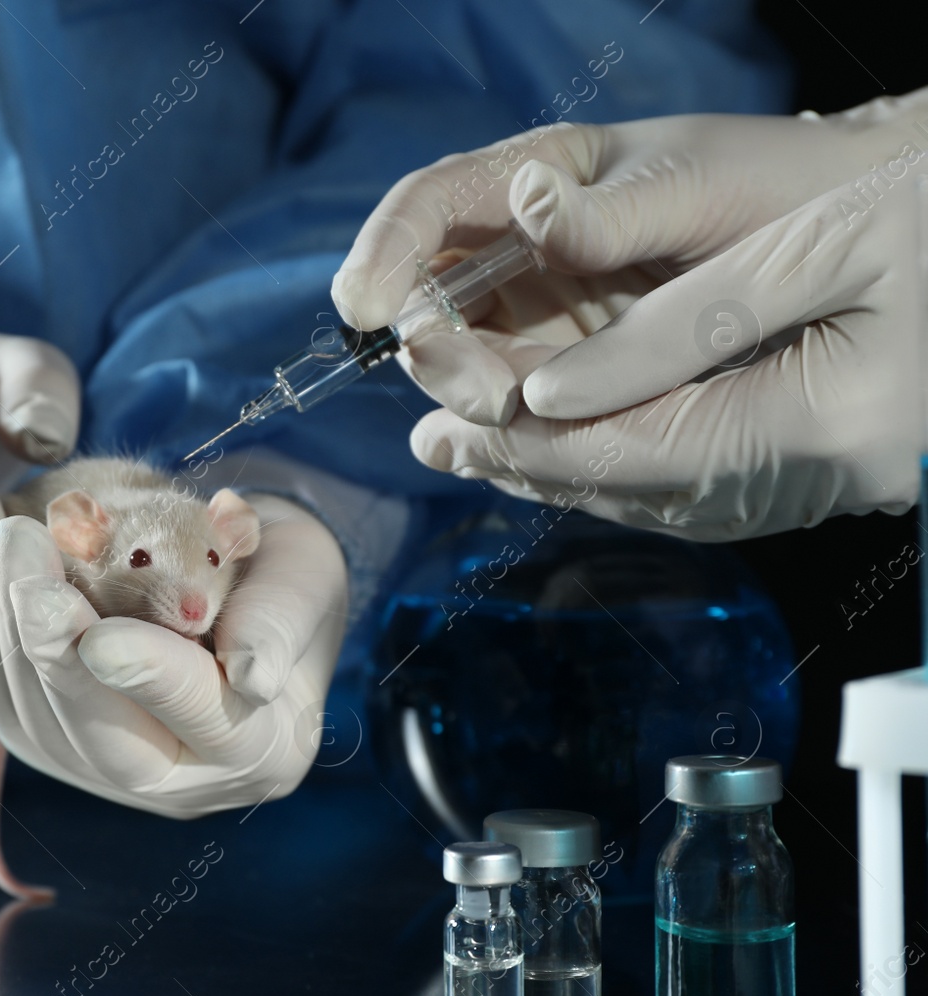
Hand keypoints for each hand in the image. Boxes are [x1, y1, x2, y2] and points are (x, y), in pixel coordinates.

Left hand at [0, 495, 346, 817]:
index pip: (205, 718)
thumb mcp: (305, 576)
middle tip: (30, 576)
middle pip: (110, 743)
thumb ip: (280, 621)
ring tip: (12, 540)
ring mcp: (115, 774)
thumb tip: (252, 677)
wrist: (238, 578)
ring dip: (14, 633)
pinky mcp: (58, 750)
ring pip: (44, 726)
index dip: (150, 676)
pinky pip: (10, 706)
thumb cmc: (279, 570)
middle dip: (59, 657)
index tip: (100, 636)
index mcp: (266, 750)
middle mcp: (190, 784)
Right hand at [331, 96, 927, 425]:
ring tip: (502, 418)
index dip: (386, 251)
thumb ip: (608, 209)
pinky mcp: (567, 379)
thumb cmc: (768, 186)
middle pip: (433, 299)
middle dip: (436, 346)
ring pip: (464, 362)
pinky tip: (501, 451)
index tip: (363, 302)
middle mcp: (519, 252)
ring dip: (468, 396)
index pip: (431, 207)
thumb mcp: (692, 185)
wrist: (836, 243)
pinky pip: (515, 409)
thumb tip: (526, 205)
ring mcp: (540, 319)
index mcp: (534, 183)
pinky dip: (502, 433)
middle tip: (481, 388)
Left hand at [409, 175, 921, 540]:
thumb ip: (686, 322)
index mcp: (818, 427)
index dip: (522, 438)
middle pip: (628, 485)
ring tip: (471, 444)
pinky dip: (611, 465)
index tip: (437, 416)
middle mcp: (811, 482)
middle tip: (428, 438)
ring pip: (652, 494)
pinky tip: (565, 443)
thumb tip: (552, 392)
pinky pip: (688, 483)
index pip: (625, 449)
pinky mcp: (811, 472)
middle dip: (520, 463)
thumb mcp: (823, 244)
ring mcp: (815, 487)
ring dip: (555, 471)